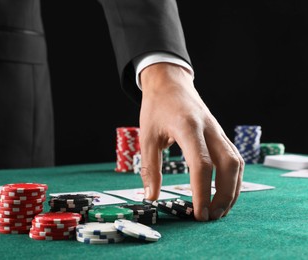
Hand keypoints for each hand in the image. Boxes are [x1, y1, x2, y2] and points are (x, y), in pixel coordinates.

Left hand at [139, 63, 243, 220]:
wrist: (169, 82)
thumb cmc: (155, 108)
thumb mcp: (147, 137)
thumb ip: (150, 168)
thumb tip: (152, 197)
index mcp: (188, 127)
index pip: (202, 164)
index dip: (202, 192)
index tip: (198, 214)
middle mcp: (209, 129)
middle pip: (228, 166)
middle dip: (224, 196)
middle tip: (210, 218)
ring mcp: (218, 130)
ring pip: (236, 163)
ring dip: (232, 189)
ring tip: (220, 210)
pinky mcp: (220, 133)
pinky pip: (234, 157)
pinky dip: (233, 178)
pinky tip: (225, 191)